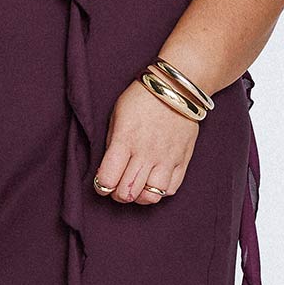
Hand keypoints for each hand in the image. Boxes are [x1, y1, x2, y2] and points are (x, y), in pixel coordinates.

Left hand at [93, 78, 198, 204]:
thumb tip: (109, 169)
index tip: (102, 182)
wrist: (176, 87)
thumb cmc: (141, 99)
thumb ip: (112, 144)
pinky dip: (159, 191)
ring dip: (139, 196)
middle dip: (117, 194)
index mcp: (125, 140)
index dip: (101, 186)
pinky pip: (170, 189)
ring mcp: (166, 158)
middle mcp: (146, 153)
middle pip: (127, 193)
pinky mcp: (182, 160)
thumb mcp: (117, 116)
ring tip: (136, 185)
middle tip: (117, 185)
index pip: (108, 180)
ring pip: (150, 196)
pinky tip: (153, 180)